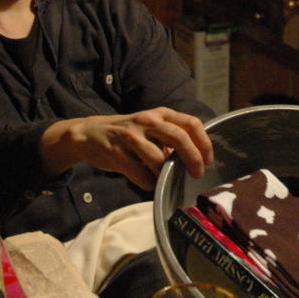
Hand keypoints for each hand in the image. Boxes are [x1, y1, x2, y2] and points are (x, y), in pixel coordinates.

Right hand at [40, 107, 213, 190]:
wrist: (89, 134)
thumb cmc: (129, 134)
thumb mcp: (151, 126)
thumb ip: (172, 137)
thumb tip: (198, 157)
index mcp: (160, 114)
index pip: (191, 123)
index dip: (205, 143)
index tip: (209, 160)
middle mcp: (147, 121)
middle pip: (180, 138)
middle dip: (193, 159)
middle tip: (198, 174)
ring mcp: (131, 137)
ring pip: (159, 161)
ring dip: (166, 175)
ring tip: (164, 179)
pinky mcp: (117, 154)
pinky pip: (142, 176)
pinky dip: (148, 183)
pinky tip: (146, 180)